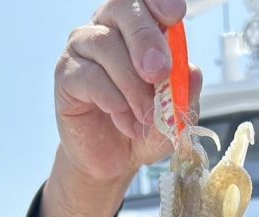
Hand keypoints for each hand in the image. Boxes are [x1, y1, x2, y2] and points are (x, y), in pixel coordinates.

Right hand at [55, 0, 203, 182]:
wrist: (114, 160)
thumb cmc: (144, 127)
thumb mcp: (174, 114)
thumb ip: (185, 93)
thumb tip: (191, 72)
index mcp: (140, 27)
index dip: (158, 1)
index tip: (174, 16)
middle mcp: (108, 27)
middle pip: (123, 9)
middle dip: (146, 39)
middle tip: (159, 72)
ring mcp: (83, 48)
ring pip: (107, 45)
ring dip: (132, 85)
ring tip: (145, 116)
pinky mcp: (66, 73)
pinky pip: (90, 76)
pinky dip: (113, 101)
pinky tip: (123, 119)